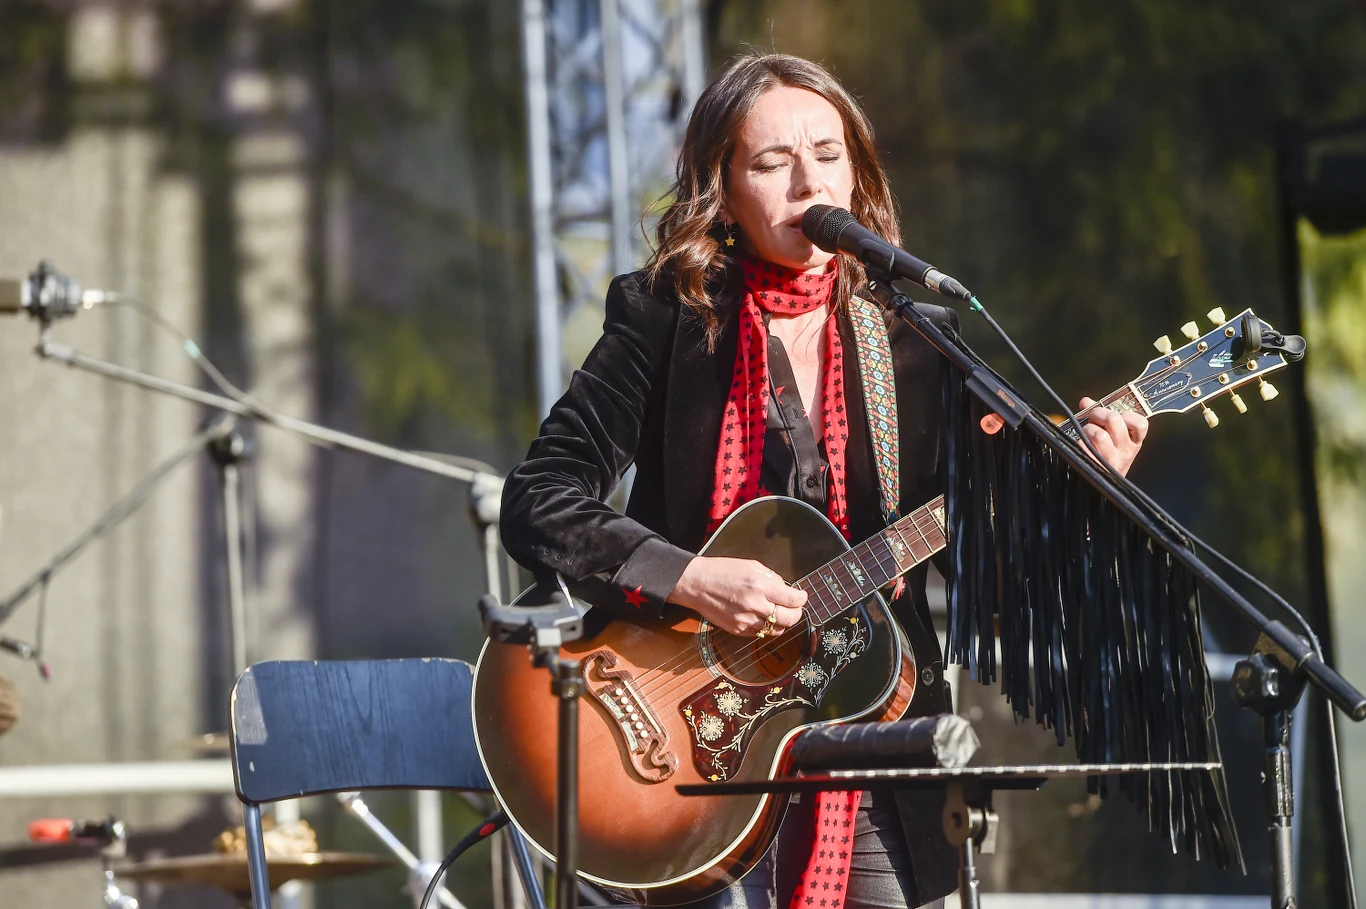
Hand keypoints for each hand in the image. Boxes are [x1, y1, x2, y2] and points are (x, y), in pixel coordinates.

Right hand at [667, 556, 806, 635]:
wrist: (696, 584)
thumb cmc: (721, 571)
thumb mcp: (750, 565)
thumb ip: (771, 577)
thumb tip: (785, 588)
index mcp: (760, 585)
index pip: (793, 599)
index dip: (802, 599)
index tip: (801, 597)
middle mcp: (754, 604)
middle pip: (789, 619)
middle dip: (797, 614)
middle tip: (795, 608)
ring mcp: (746, 620)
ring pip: (776, 630)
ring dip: (782, 623)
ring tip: (778, 614)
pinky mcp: (737, 629)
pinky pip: (760, 634)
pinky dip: (765, 627)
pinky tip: (761, 617)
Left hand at [1078, 396, 1147, 476]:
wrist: (1103, 486)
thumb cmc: (1107, 458)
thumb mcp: (1113, 439)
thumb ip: (1101, 417)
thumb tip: (1086, 401)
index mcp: (1134, 442)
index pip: (1141, 423)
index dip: (1127, 414)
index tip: (1118, 415)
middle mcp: (1126, 451)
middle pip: (1114, 420)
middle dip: (1098, 413)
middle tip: (1093, 418)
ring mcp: (1112, 460)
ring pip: (1099, 434)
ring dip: (1088, 429)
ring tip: (1087, 434)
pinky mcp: (1097, 466)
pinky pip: (1084, 446)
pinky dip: (1079, 442)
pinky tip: (1082, 445)